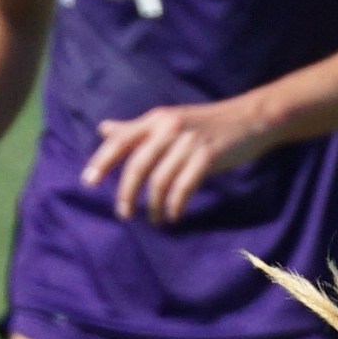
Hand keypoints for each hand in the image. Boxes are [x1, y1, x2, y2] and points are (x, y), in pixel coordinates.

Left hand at [80, 98, 262, 224]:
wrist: (249, 119)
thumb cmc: (206, 124)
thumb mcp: (168, 121)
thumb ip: (136, 129)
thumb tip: (103, 130)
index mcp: (156, 120)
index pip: (121, 140)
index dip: (102, 161)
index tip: (88, 182)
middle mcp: (168, 128)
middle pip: (138, 165)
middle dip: (127, 193)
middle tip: (124, 214)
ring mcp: (188, 143)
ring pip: (160, 180)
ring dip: (155, 205)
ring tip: (155, 219)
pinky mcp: (207, 157)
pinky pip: (184, 187)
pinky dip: (176, 205)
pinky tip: (174, 215)